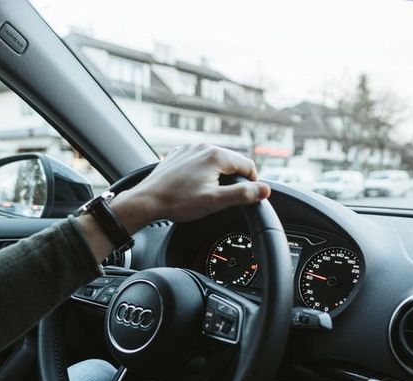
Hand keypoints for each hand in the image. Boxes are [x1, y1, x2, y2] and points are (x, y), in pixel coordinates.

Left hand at [112, 144, 270, 231]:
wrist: (147, 200)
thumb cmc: (179, 202)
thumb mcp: (215, 201)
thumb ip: (243, 195)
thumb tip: (265, 190)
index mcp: (216, 155)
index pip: (248, 165)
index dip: (253, 183)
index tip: (248, 197)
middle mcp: (203, 147)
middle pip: (232, 161)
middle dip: (235, 179)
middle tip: (227, 198)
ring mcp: (189, 149)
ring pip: (215, 161)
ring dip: (219, 175)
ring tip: (210, 194)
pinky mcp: (179, 155)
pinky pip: (199, 161)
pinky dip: (203, 172)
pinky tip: (195, 187)